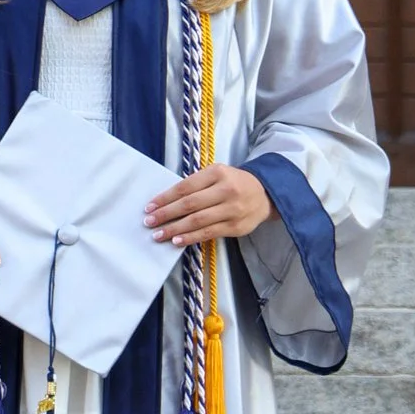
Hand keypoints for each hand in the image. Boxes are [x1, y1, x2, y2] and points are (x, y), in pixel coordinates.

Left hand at [148, 164, 273, 244]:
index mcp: (217, 173)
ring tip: (159, 235)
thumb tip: (167, 200)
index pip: (185, 187)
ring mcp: (232, 210)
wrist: (264, 194)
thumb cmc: (233, 182)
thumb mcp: (217, 174)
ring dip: (175, 229)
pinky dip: (191, 237)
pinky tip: (177, 240)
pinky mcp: (235, 227)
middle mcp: (225, 190)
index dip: (165, 198)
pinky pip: (209, 233)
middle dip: (166, 214)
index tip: (150, 206)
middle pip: (190, 204)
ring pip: (198, 221)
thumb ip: (197, 184)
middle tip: (149, 222)